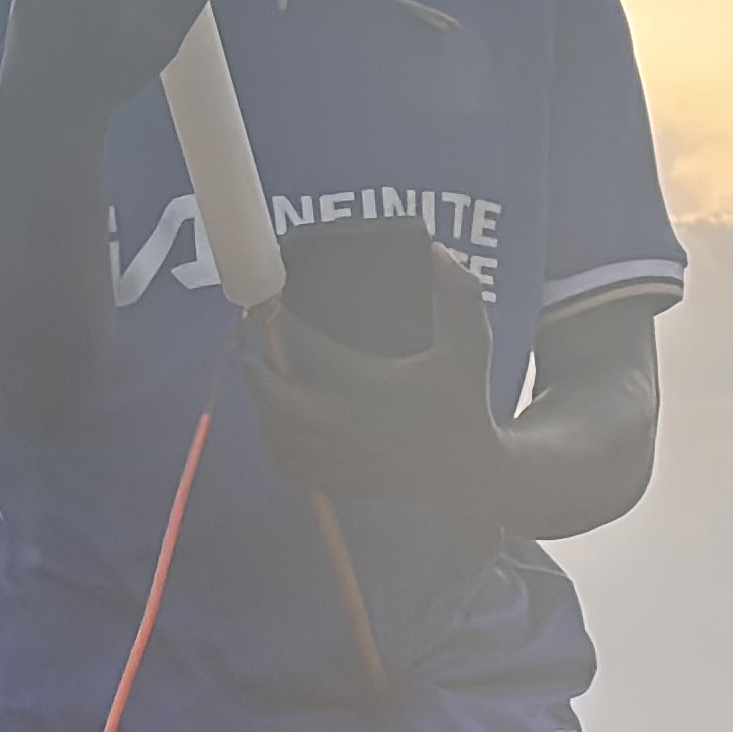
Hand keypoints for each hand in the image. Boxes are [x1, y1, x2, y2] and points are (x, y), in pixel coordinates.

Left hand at [241, 296, 517, 517]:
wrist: (471, 475)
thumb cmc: (468, 402)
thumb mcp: (473, 342)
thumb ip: (461, 291)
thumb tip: (436, 250)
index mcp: (369, 384)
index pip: (306, 349)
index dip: (282, 324)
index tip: (275, 306)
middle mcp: (345, 423)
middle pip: (274, 396)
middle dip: (259, 368)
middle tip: (259, 345)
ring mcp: (337, 457)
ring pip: (274, 432)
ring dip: (263, 406)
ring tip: (266, 379)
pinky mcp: (337, 481)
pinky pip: (287, 465)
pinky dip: (274, 443)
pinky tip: (275, 424)